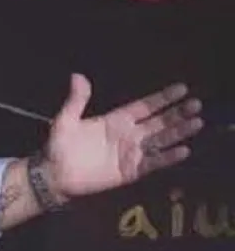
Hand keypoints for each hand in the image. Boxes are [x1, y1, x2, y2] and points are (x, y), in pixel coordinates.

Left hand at [42, 74, 203, 200]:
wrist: (54, 174)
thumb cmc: (59, 146)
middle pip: (158, 122)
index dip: (163, 98)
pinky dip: (167, 158)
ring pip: (160, 140)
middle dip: (177, 113)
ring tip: (197, 123)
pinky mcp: (130, 171)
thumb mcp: (66, 120)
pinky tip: (183, 150)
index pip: (145, 106)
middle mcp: (128, 134)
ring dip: (178, 132)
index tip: (182, 89)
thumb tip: (77, 76)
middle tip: (196, 105)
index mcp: (116, 120)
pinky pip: (152, 163)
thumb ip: (76, 100)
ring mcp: (131, 153)